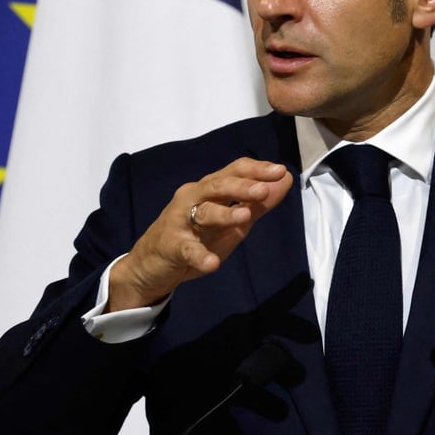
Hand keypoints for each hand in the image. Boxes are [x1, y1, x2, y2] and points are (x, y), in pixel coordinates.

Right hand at [108, 158, 292, 310]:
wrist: (150, 265)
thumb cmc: (195, 238)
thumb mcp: (231, 223)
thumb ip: (257, 204)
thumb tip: (284, 180)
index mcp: (209, 190)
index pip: (233, 171)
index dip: (256, 170)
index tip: (280, 171)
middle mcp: (193, 198)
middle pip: (218, 186)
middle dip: (242, 186)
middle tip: (264, 189)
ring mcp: (180, 221)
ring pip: (203, 212)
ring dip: (224, 214)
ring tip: (245, 216)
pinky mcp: (171, 246)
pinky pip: (187, 249)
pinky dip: (199, 255)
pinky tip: (212, 263)